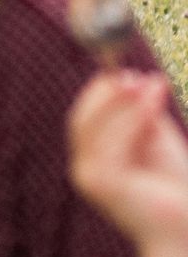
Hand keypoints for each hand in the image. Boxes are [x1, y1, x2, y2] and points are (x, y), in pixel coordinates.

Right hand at [70, 71, 187, 255]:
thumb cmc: (174, 186)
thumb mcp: (155, 140)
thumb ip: (140, 115)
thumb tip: (134, 80)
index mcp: (93, 161)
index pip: (84, 119)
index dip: (100, 92)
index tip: (124, 71)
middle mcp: (84, 171)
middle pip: (82, 120)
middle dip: (109, 93)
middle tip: (135, 74)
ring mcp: (90, 179)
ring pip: (98, 127)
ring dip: (128, 101)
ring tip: (156, 83)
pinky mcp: (104, 184)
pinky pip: (114, 141)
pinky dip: (135, 117)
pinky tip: (155, 103)